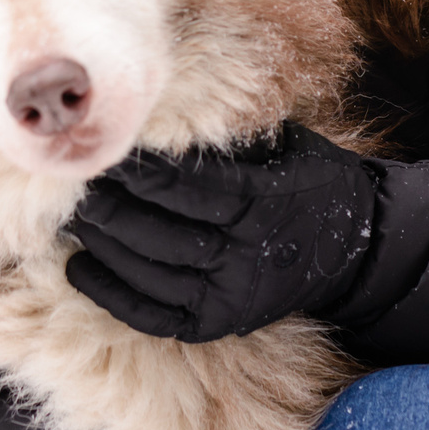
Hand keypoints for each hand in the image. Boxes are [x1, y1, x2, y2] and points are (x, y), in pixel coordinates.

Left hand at [65, 121, 378, 341]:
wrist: (353, 249)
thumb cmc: (309, 182)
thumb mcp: (287, 147)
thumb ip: (233, 136)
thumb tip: (163, 107)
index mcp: (267, 203)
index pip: (191, 188)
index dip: (145, 172)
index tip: (110, 150)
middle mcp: (249, 255)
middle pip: (163, 232)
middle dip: (113, 207)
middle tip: (78, 183)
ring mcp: (233, 295)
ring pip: (152, 273)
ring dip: (105, 244)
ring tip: (75, 216)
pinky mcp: (218, 323)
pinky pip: (153, 316)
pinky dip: (111, 294)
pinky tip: (79, 267)